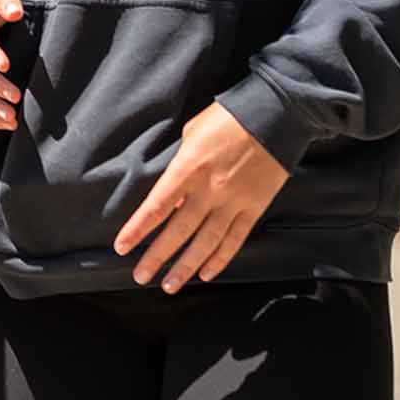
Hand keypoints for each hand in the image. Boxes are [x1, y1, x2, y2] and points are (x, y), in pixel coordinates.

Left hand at [115, 100, 288, 293]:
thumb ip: (180, 165)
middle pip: (178, 231)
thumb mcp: (192, 133)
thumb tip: (173, 190)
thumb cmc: (229, 117)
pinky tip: (206, 272)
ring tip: (169, 285)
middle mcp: (210, 190)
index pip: (157, 207)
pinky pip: (235, 239)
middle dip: (157, 257)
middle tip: (141, 277)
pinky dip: (220, 259)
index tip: (122, 247)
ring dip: (186, 267)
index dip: (138, 230)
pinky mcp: (255, 207)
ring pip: (206, 243)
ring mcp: (234, 201)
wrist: (277, 114)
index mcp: (188, 168)